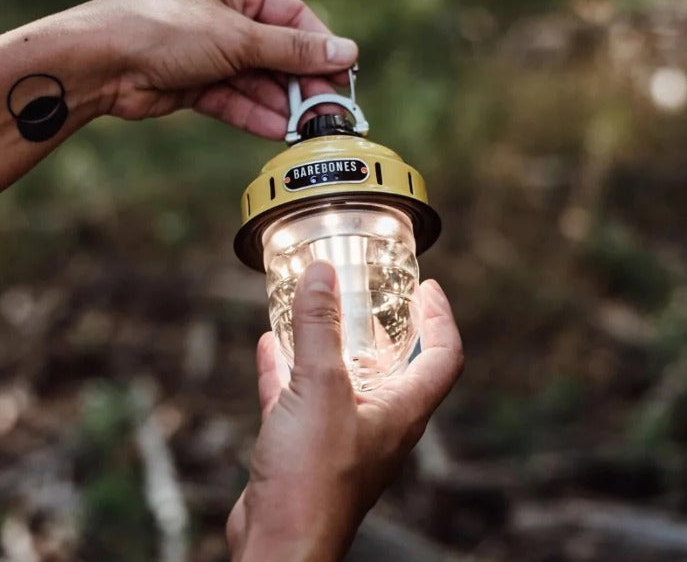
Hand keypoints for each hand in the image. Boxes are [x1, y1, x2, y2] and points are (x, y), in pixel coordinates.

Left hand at [90, 0, 357, 137]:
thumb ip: (294, 50)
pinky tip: (279, 131)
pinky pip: (236, 99)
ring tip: (307, 128)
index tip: (344, 74)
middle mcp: (226, 13)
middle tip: (327, 110)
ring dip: (281, 105)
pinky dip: (256, 115)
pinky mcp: (198, 82)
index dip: (320, 47)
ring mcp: (211, 50)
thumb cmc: (165, 29)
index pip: (293, 16)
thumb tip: (347, 52)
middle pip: (277, 52)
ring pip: (258, 80)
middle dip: (300, 83)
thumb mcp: (239, 37)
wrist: (100, 63)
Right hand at [226, 261, 462, 561]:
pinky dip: (289, 368)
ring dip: (334, 345)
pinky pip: (301, 396)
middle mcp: (378, 422)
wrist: (277, 545)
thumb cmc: (313, 480)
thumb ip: (320, 327)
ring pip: (344, 379)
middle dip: (387, 326)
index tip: (429, 288)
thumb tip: (322, 274)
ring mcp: (341, 436)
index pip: (443, 356)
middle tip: (374, 295)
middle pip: (396, 365)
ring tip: (321, 310)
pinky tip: (270, 346)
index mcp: (401, 410)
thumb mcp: (319, 387)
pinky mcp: (306, 448)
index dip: (441, 318)